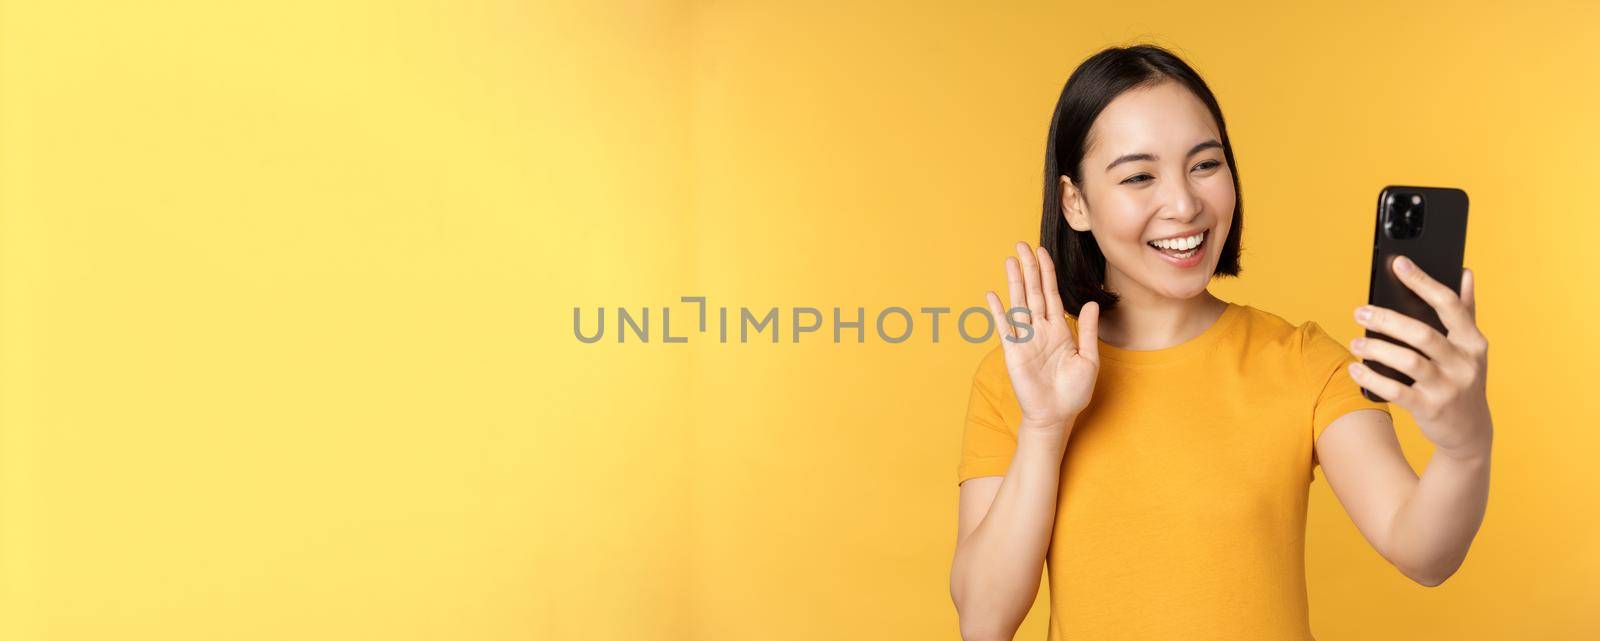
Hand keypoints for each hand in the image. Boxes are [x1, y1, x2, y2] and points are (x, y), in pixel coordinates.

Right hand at [982, 242, 1101, 437]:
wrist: (1056, 416)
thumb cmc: (1074, 392)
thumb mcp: (1089, 360)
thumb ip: (1086, 331)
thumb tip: (1089, 304)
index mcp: (1059, 330)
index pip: (1052, 294)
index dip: (1048, 273)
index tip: (1042, 252)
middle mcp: (1040, 330)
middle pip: (1034, 292)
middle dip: (1029, 268)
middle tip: (1022, 245)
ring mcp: (1025, 339)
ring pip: (1019, 303)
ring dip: (1015, 281)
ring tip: (1010, 260)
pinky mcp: (1013, 352)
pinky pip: (1005, 327)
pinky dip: (998, 311)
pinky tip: (992, 295)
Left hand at [1348, 255, 1491, 458]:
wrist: (1470, 431)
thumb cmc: (1462, 379)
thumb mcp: (1471, 348)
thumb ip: (1466, 311)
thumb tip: (1466, 271)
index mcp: (1473, 341)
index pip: (1448, 304)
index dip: (1423, 282)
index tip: (1398, 263)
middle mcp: (1464, 363)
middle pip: (1422, 334)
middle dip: (1387, 320)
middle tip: (1359, 312)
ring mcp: (1448, 388)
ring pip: (1408, 361)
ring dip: (1376, 349)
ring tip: (1356, 343)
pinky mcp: (1430, 409)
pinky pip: (1395, 391)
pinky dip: (1371, 378)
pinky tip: (1355, 368)